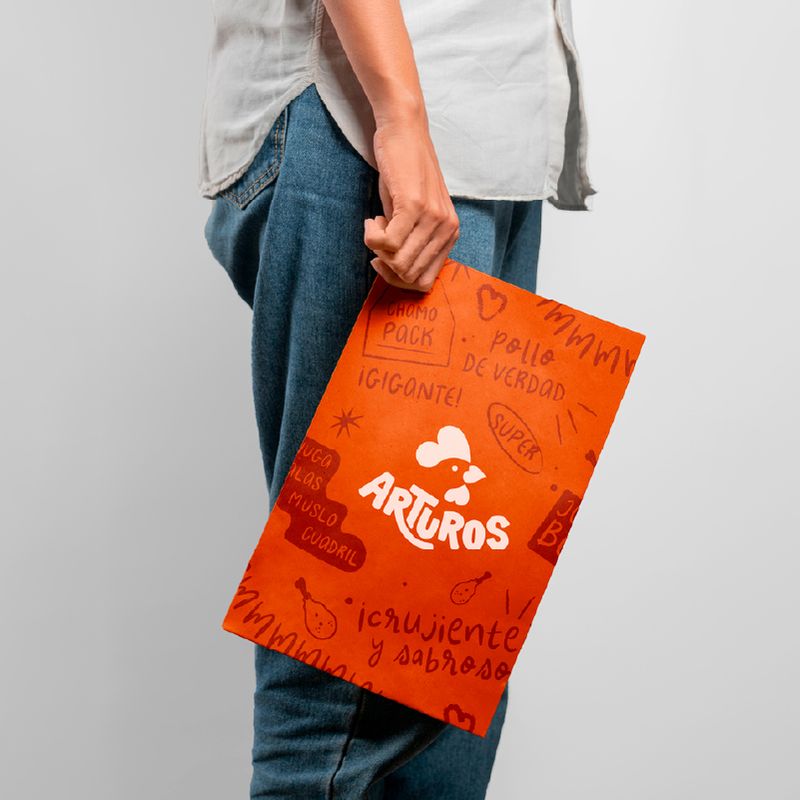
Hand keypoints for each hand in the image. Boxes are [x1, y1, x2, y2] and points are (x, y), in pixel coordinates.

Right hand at [364, 116, 459, 292]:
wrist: (404, 132)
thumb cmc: (405, 173)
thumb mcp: (415, 215)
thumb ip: (413, 242)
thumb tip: (395, 271)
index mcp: (450, 234)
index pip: (424, 283)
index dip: (398, 279)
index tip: (383, 259)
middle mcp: (446, 229)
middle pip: (409, 276)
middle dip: (385, 264)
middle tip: (377, 237)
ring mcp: (432, 218)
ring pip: (398, 263)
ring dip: (377, 249)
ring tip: (375, 224)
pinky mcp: (413, 205)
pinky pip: (387, 243)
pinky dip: (371, 236)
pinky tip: (371, 219)